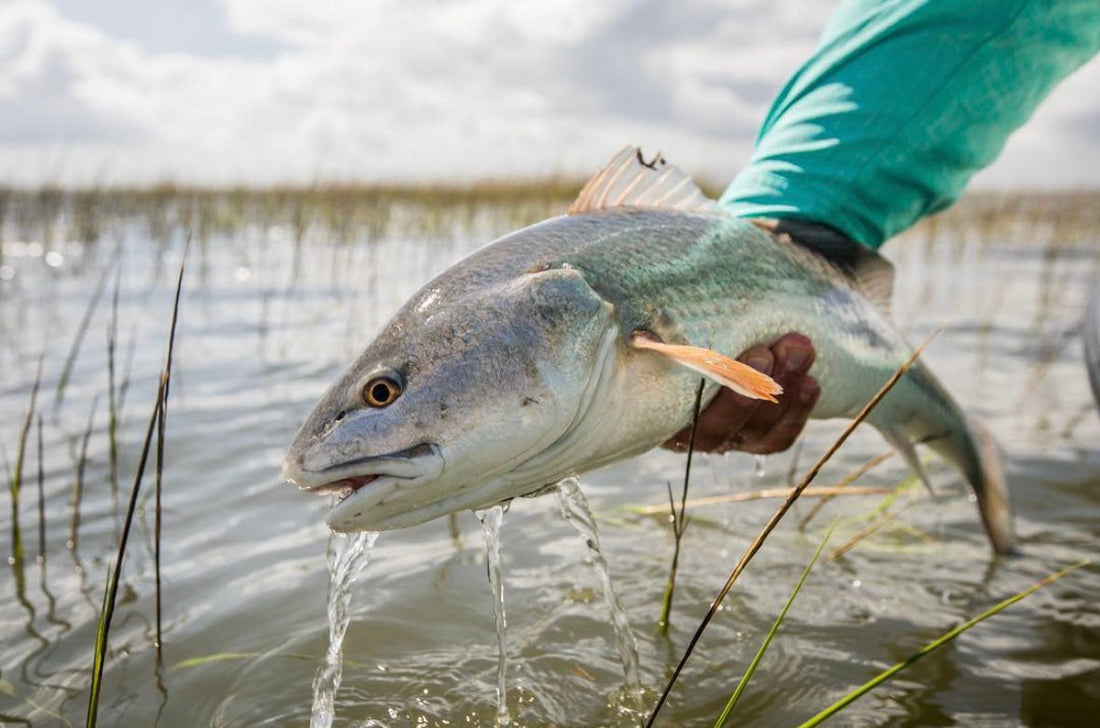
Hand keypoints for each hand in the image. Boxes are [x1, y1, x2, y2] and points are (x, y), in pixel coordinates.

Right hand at [662, 333, 818, 453]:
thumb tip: (645, 324)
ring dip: (782, 389)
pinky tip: (811, 382)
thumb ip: (661, 330)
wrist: (719, 342)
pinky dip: (798, 411)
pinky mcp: (757, 440)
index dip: (709, 384)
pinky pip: (778, 438)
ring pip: (756, 430)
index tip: (726, 352)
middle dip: (752, 385)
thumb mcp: (670, 329)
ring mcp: (729, 438)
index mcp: (659, 411)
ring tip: (800, 349)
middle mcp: (692, 433)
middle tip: (772, 349)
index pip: (679, 411)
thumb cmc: (685, 332)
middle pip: (721, 425)